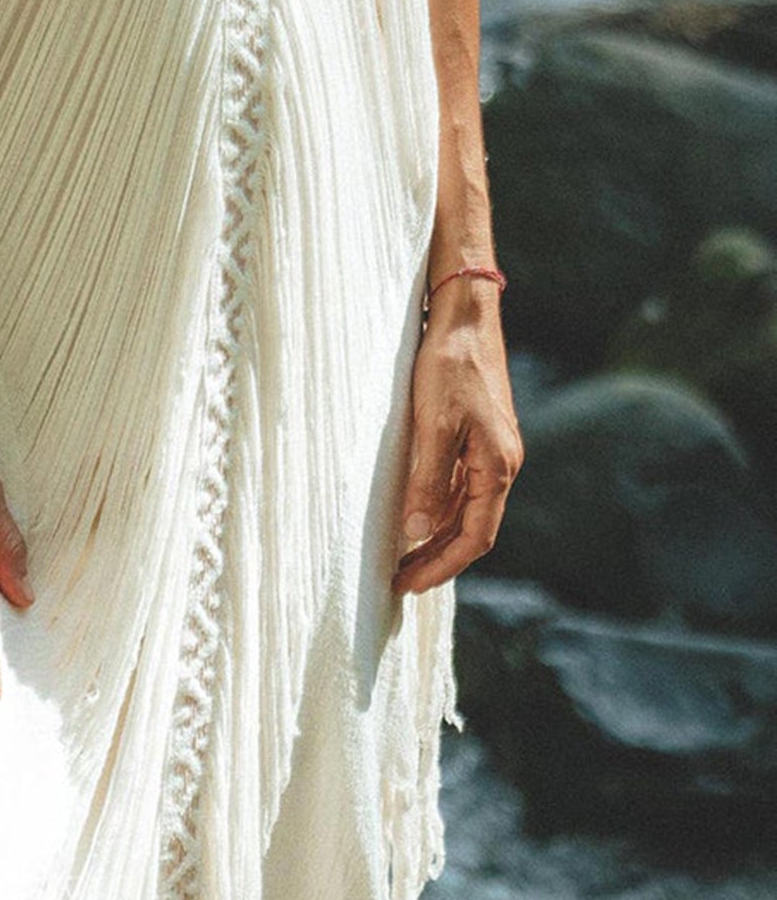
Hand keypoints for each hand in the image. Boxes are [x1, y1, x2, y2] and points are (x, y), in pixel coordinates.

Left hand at [392, 279, 522, 593]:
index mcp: (497, 466)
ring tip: (403, 556)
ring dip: (437, 535)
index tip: (406, 584)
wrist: (466, 315)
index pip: (474, 537)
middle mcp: (502, 463)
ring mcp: (493, 449)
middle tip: (399, 579)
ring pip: (467, 508)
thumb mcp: (433, 424)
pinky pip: (462, 486)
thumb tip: (416, 531)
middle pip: (472, 529)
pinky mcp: (480, 434)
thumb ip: (427, 479)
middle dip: (437, 558)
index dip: (440, 565)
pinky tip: (417, 511)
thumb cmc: (450, 365)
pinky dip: (440, 506)